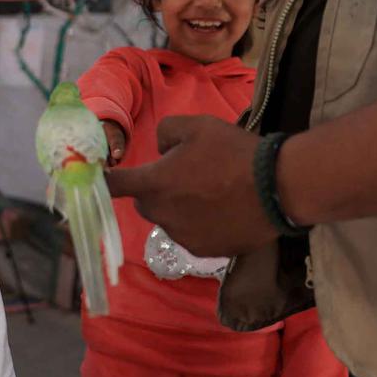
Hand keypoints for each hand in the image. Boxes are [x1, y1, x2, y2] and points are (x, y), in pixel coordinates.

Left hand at [104, 115, 278, 255]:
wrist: (277, 188)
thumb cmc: (233, 152)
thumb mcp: (197, 125)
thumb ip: (166, 132)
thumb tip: (161, 151)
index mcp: (154, 183)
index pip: (113, 185)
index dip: (103, 181)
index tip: (99, 180)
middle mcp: (161, 214)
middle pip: (145, 203)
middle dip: (157, 191)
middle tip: (186, 176)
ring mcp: (182, 236)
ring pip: (169, 220)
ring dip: (178, 209)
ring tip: (210, 194)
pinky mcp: (203, 250)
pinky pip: (191, 235)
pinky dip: (199, 225)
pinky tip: (222, 211)